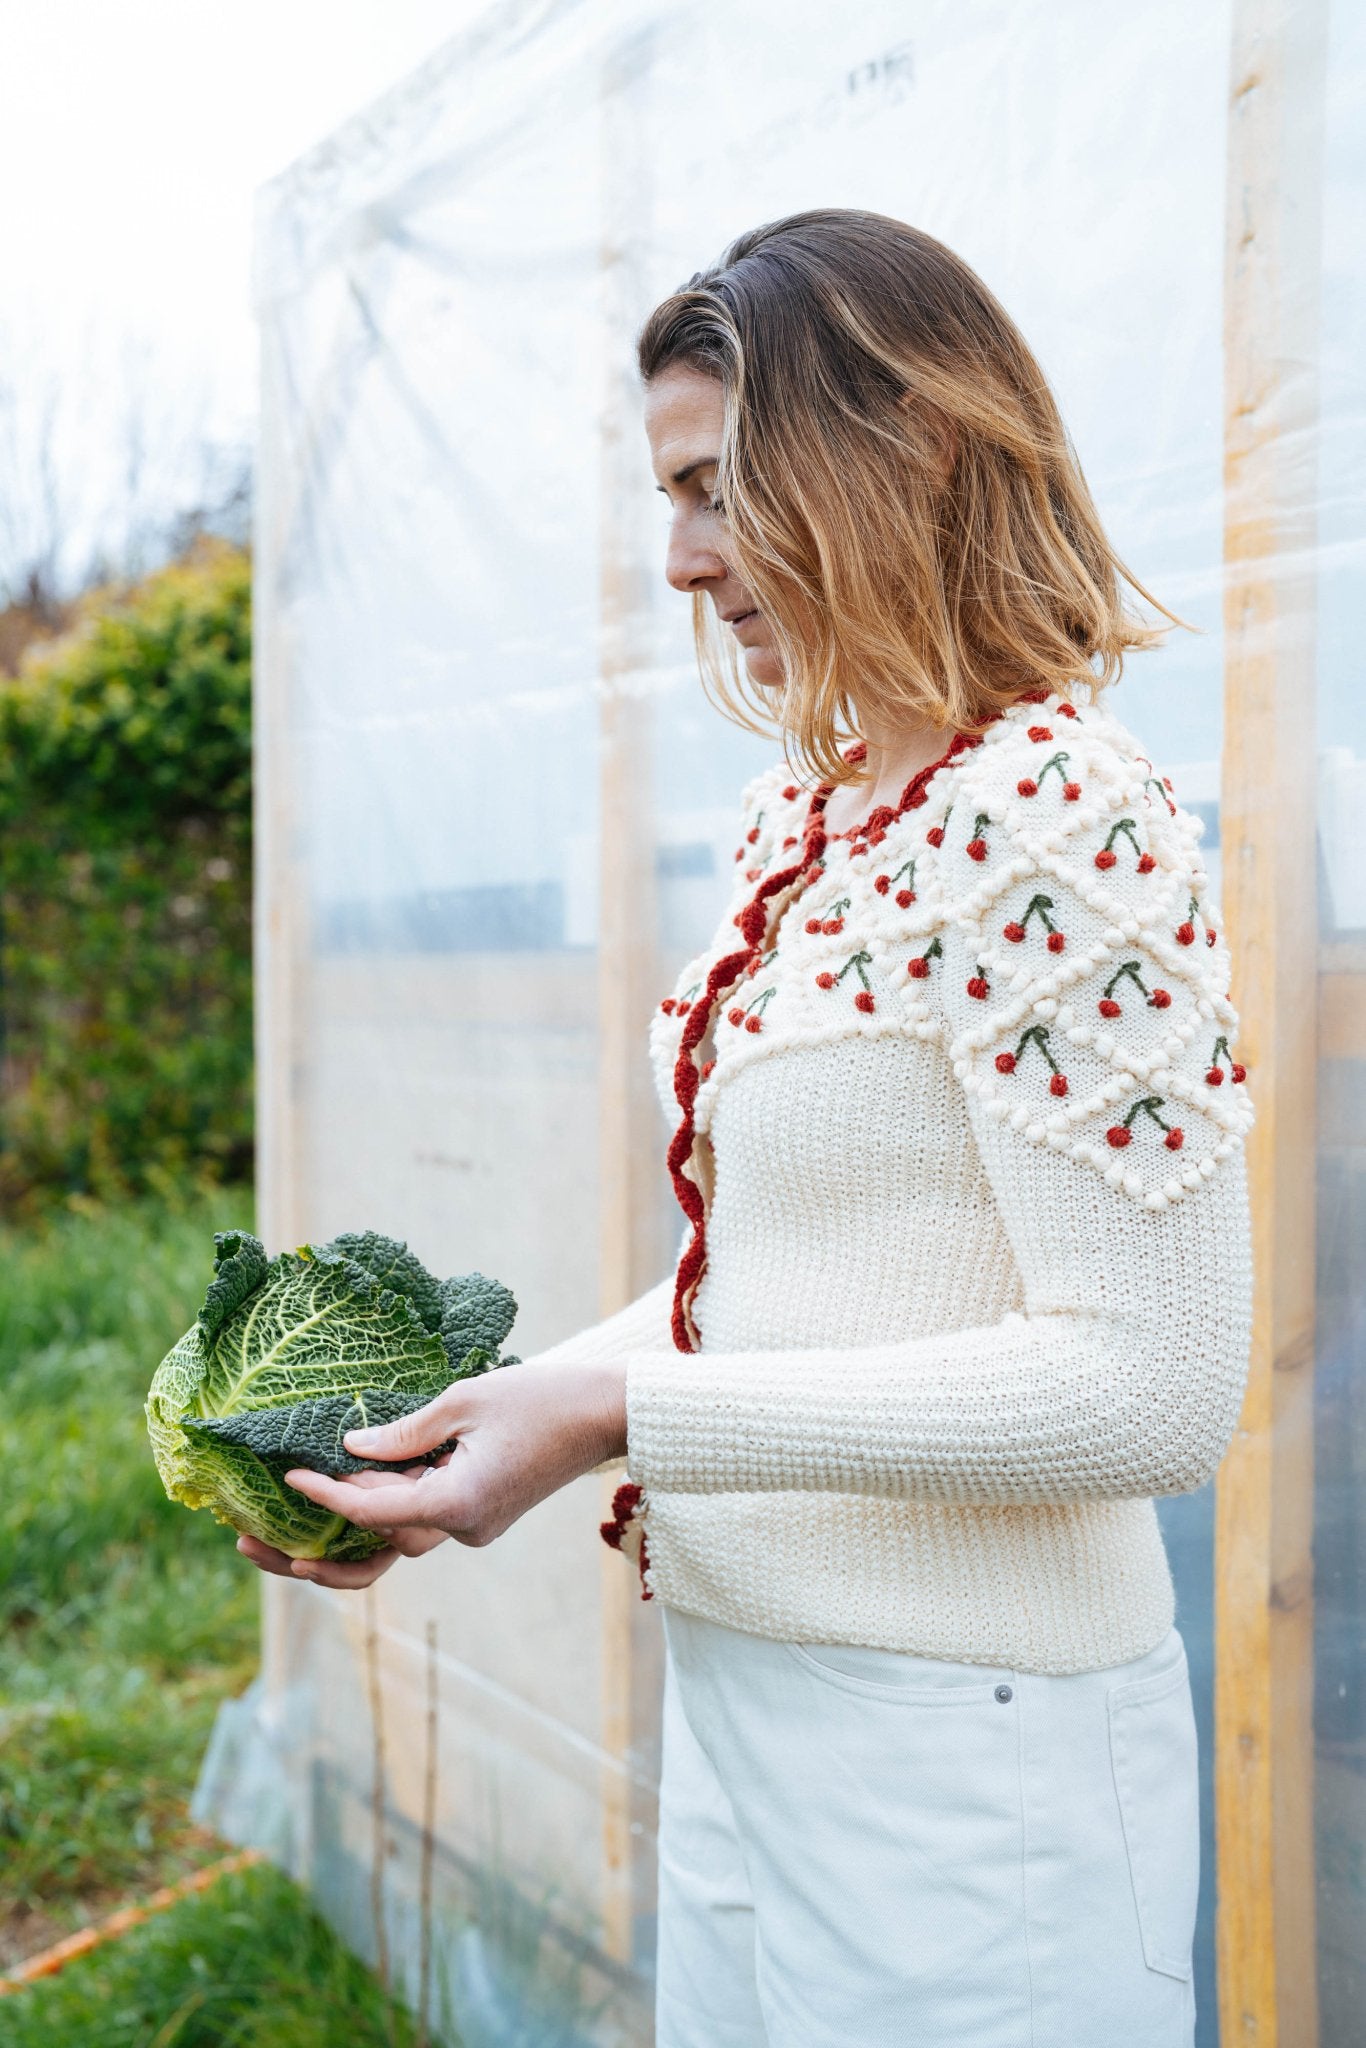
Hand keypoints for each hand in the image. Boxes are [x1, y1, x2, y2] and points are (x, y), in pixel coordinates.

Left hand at [274, 1358, 628, 1570]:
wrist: (606, 1412)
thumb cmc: (542, 1397)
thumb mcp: (463, 1401)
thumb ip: (402, 1431)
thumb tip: (350, 1450)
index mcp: (460, 1503)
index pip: (376, 1512)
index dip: (327, 1499)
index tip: (288, 1482)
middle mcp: (463, 1528)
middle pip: (375, 1547)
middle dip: (311, 1550)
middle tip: (247, 1546)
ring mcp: (471, 1526)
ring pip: (393, 1540)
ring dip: (340, 1535)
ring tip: (274, 1537)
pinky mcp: (477, 1514)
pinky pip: (415, 1520)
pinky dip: (377, 1512)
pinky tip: (338, 1497)